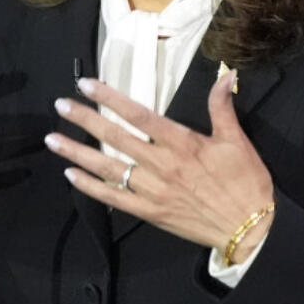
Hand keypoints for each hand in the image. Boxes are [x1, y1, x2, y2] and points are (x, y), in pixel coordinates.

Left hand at [45, 71, 274, 258]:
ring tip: (53, 139)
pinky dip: (91, 187)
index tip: (86, 85)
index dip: (110, 98)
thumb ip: (221, 106)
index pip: (138, 114)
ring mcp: (152, 191)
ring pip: (108, 167)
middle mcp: (161, 165)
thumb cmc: (246, 182)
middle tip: (60, 106)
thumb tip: (224, 73)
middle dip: (85, 120)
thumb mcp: (237, 140)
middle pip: (115, 137)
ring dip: (78, 153)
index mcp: (182, 143)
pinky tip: (71, 175)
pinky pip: (114, 199)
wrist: (250, 230)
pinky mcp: (150, 213)